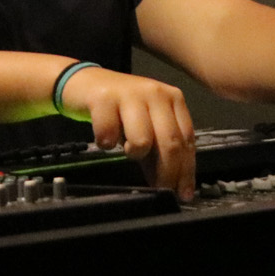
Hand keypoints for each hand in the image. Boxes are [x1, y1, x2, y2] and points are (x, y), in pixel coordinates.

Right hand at [61, 67, 195, 200]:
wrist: (87, 82)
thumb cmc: (120, 107)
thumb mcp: (147, 124)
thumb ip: (161, 150)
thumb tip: (173, 185)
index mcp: (172, 98)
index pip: (187, 139)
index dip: (186, 170)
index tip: (183, 193)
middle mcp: (155, 93)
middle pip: (170, 142)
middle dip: (166, 173)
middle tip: (158, 189)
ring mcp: (129, 94)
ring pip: (142, 141)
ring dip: (133, 153)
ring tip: (124, 147)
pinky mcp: (103, 99)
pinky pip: (109, 136)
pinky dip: (105, 143)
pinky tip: (104, 137)